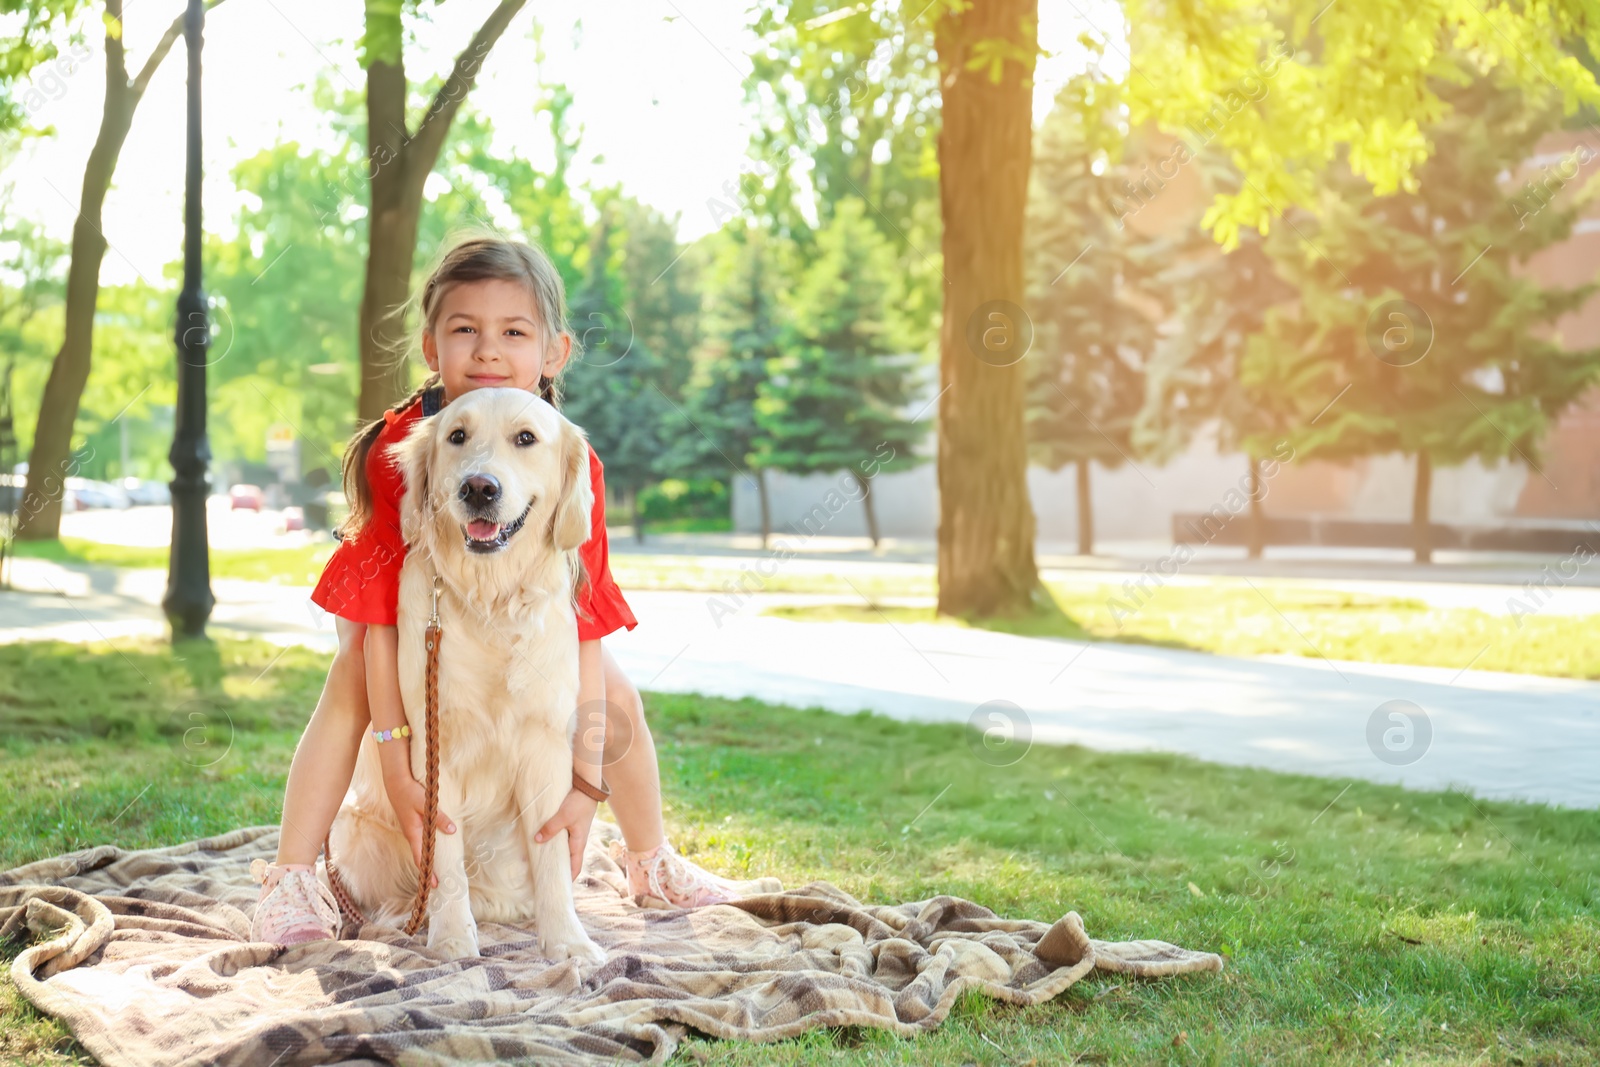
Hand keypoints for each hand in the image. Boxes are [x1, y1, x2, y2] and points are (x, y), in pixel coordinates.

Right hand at [383, 768, 455, 885]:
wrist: (396, 783)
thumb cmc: (410, 793)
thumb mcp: (427, 805)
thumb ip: (439, 818)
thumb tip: (452, 831)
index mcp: (413, 833)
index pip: (421, 858)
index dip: (428, 872)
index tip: (434, 885)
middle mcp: (411, 834)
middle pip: (420, 857)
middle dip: (428, 871)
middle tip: (438, 884)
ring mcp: (411, 830)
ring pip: (420, 849)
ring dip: (427, 860)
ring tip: (437, 871)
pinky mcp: (412, 824)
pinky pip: (420, 841)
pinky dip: (426, 849)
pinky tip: (433, 850)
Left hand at [534, 788, 598, 880]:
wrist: (587, 786)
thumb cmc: (579, 803)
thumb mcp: (564, 816)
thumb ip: (551, 828)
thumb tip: (537, 840)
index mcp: (578, 843)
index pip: (575, 867)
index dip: (568, 879)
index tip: (557, 887)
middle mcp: (576, 841)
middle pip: (567, 861)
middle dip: (557, 869)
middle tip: (543, 877)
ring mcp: (573, 833)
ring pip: (562, 850)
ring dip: (552, 856)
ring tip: (538, 862)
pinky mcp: (569, 825)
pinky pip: (559, 839)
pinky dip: (551, 843)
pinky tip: (541, 842)